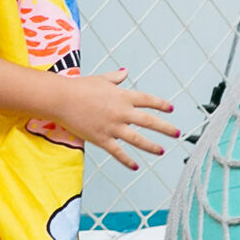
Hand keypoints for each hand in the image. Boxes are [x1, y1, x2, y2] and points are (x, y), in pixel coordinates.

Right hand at [53, 68, 178, 170]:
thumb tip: (125, 72)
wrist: (62, 99)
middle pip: (149, 121)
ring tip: (161, 151)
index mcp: (123, 96)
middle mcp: (122, 112)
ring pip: (137, 139)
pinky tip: (136, 166)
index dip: (161, 104)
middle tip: (177, 133)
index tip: (171, 108)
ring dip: (151, 146)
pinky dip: (127, 160)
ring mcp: (113, 127)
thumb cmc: (80, 87)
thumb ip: (115, 78)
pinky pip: (118, 152)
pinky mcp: (102, 138)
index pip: (148, 100)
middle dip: (165, 128)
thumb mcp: (101, 79)